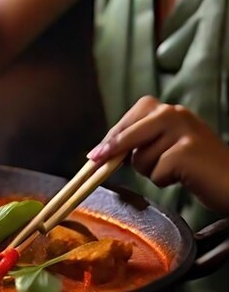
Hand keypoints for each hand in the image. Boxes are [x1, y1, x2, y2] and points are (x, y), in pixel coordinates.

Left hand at [87, 96, 228, 212]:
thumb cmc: (197, 167)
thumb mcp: (167, 146)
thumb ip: (141, 143)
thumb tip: (101, 154)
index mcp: (168, 110)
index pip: (128, 122)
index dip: (110, 140)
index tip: (94, 155)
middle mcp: (173, 113)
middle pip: (126, 136)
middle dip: (112, 152)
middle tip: (95, 161)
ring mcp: (181, 131)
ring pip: (139, 159)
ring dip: (150, 171)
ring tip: (176, 169)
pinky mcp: (185, 151)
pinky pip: (155, 173)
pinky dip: (164, 180)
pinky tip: (184, 176)